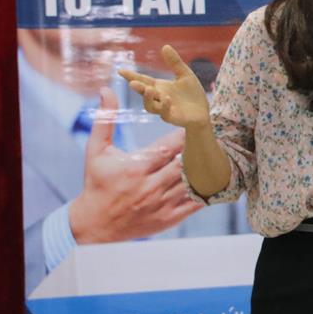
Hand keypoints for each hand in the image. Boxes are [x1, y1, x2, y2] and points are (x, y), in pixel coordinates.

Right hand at [68, 88, 202, 243]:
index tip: (195, 124)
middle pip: (184, 164)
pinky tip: (215, 180)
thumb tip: (106, 89)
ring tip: (217, 155)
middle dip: (198, 151)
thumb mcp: (96, 151)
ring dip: (204, 170)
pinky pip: (193, 204)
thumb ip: (104, 119)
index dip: (184, 135)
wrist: (95, 224)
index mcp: (137, 167)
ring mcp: (161, 204)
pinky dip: (206, 192)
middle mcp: (151, 186)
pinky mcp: (168, 219)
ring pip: (191, 183)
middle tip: (212, 138)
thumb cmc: (96, 183)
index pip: (168, 147)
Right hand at [119, 44, 211, 129]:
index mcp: (159, 87)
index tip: (120, 71)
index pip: (143, 80)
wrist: (203, 111)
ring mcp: (164, 109)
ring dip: (148, 98)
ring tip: (149, 89)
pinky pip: (165, 114)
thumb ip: (175, 62)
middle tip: (132, 82)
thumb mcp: (184, 74)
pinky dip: (165, 106)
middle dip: (138, 88)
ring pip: (150, 106)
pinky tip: (167, 99)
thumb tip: (165, 46)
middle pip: (144, 93)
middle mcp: (158, 98)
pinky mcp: (173, 117)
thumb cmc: (191, 94)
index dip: (131, 76)